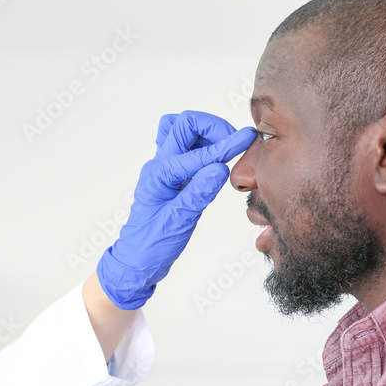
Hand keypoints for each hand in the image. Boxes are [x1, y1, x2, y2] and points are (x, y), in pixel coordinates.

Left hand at [96, 111, 255, 308]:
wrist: (136, 261)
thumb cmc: (152, 246)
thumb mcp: (178, 222)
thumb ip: (198, 193)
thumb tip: (220, 167)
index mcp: (158, 175)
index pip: (196, 152)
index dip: (224, 146)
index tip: (248, 139)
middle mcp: (158, 166)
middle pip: (182, 124)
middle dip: (211, 126)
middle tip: (235, 141)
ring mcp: (163, 169)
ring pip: (181, 131)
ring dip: (205, 133)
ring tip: (226, 149)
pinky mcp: (170, 176)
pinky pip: (185, 149)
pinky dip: (203, 147)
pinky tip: (217, 162)